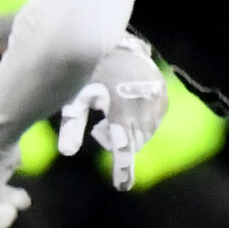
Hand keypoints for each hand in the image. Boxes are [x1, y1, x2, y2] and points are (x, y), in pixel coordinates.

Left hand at [58, 33, 168, 190]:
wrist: (108, 40)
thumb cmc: (84, 72)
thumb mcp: (75, 98)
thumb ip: (72, 126)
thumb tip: (66, 153)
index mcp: (120, 108)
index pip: (123, 147)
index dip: (123, 169)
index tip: (122, 187)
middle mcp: (142, 103)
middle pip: (135, 142)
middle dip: (119, 140)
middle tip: (101, 127)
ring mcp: (155, 96)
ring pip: (146, 132)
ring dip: (131, 131)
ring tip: (113, 111)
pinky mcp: (161, 91)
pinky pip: (155, 118)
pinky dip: (143, 119)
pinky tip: (127, 103)